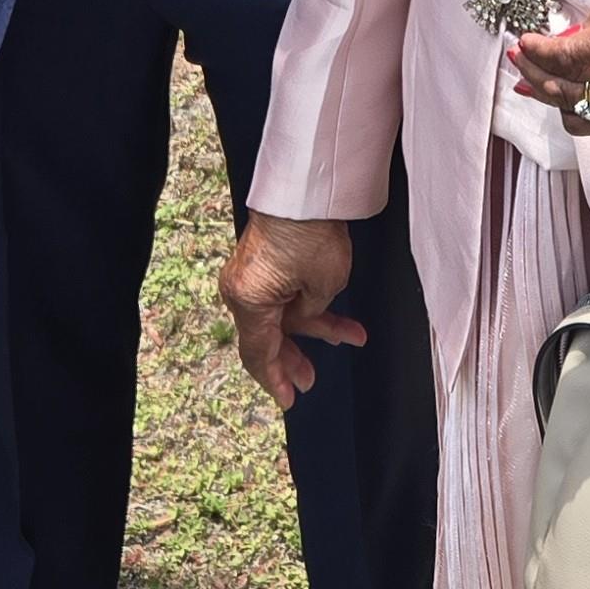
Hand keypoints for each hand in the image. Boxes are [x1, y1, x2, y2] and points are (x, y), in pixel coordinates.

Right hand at [220, 213, 362, 409]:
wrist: (306, 189)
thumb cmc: (312, 233)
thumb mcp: (323, 287)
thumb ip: (311, 314)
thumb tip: (306, 317)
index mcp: (248, 302)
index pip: (258, 354)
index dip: (274, 380)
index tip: (288, 399)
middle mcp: (243, 290)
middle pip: (267, 338)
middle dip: (293, 359)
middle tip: (310, 380)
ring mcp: (252, 276)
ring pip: (282, 315)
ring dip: (315, 329)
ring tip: (347, 338)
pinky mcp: (264, 262)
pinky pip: (285, 296)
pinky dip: (312, 307)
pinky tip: (343, 321)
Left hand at [509, 0, 589, 133]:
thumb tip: (573, 34)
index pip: (571, 60)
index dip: (539, 55)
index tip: (523, 42)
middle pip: (571, 92)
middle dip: (538, 76)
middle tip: (521, 56)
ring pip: (584, 114)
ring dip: (555, 96)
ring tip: (536, 75)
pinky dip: (579, 107)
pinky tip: (564, 91)